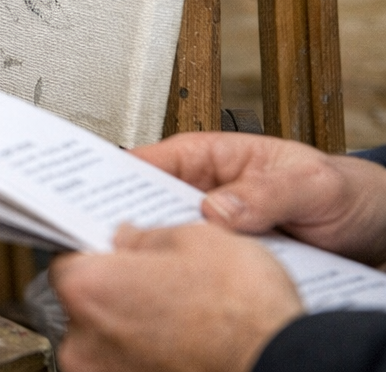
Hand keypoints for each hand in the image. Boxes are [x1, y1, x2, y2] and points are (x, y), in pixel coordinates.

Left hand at [51, 223, 301, 371]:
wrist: (288, 370)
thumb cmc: (245, 313)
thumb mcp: (199, 239)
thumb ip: (146, 237)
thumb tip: (125, 239)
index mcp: (87, 289)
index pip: (69, 261)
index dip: (98, 255)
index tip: (117, 255)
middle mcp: (82, 343)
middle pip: (85, 308)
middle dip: (116, 297)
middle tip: (160, 291)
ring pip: (106, 347)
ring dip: (132, 335)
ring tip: (180, 327)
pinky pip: (129, 371)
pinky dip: (150, 364)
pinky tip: (186, 354)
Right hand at [134, 132, 385, 264]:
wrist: (379, 229)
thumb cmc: (346, 193)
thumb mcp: (313, 184)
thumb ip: (267, 192)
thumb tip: (217, 208)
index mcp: (212, 157)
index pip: (148, 161)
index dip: (112, 176)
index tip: (89, 194)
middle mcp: (206, 192)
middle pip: (149, 205)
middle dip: (130, 221)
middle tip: (115, 240)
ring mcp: (215, 229)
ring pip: (171, 241)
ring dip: (163, 253)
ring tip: (151, 266)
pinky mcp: (227, 263)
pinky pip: (199, 269)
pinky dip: (191, 279)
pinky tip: (187, 289)